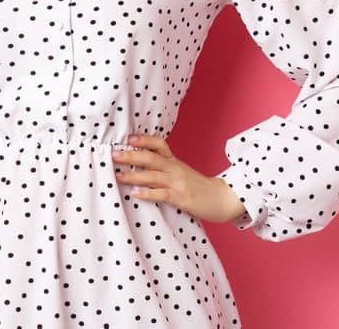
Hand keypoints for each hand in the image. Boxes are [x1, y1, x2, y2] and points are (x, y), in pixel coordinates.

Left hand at [113, 134, 248, 223]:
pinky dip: (148, 193)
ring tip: (117, 176)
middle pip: (151, 158)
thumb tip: (140, 169)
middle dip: (131, 155)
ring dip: (133, 175)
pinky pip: (162, 194)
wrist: (224, 199)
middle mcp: (176, 170)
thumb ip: (166, 170)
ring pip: (153, 175)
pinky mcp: (182, 198)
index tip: (128, 138)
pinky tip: (135, 193)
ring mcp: (179, 183)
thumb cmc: (200, 188)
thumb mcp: (183, 174)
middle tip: (113, 155)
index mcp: (176, 163)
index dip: (144, 140)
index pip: (160, 145)